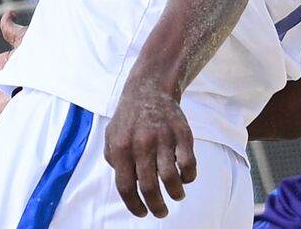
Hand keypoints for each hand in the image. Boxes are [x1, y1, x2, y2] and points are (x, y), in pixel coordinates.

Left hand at [104, 78, 196, 218]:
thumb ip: (115, 161)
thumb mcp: (112, 137)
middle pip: (149, 186)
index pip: (126, 186)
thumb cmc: (129, 117)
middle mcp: (142, 144)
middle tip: (161, 212)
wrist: (149, 87)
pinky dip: (189, 175)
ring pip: (171, 177)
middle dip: (156, 206)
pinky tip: (186, 178)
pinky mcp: (182, 132)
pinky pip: (189, 162)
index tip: (142, 213)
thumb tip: (129, 184)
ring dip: (175, 193)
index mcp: (122, 148)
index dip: (134, 205)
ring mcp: (164, 138)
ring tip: (177, 196)